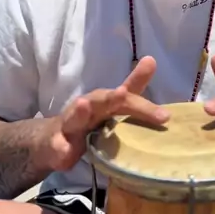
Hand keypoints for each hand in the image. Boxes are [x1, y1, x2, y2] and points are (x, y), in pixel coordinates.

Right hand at [40, 56, 167, 171]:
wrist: (52, 138)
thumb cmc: (90, 119)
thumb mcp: (113, 106)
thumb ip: (134, 90)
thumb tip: (152, 61)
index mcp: (106, 101)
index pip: (127, 99)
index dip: (144, 105)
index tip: (162, 108)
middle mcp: (89, 107)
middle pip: (101, 101)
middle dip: (111, 97)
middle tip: (122, 93)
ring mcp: (70, 124)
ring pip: (75, 117)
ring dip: (80, 112)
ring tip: (84, 105)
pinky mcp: (56, 143)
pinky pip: (58, 145)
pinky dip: (61, 147)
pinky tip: (66, 152)